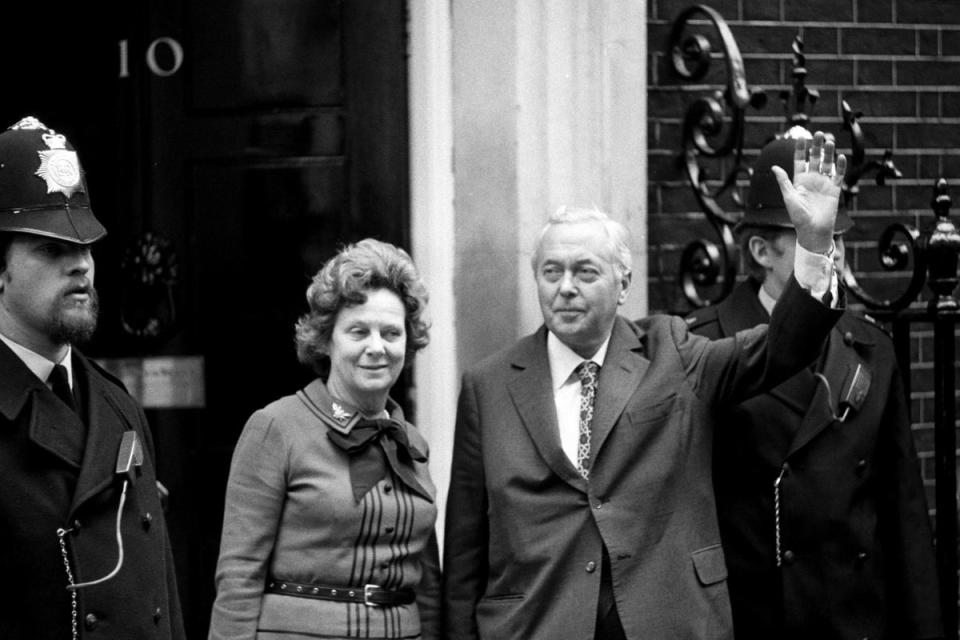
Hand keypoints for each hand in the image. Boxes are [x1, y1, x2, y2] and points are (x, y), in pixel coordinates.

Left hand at [771, 131, 846, 253]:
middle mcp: (811, 179)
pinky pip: (838, 175)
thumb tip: (774, 167)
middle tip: (819, 134)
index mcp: (799, 180)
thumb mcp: (789, 197)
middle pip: (814, 159)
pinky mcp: (834, 189)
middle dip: (816, 146)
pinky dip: (840, 166)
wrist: (812, 230)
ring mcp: (823, 183)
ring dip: (828, 153)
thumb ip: (783, 181)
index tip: (801, 136)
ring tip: (829, 142)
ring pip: (826, 164)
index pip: (800, 160)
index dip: (800, 149)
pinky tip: (840, 157)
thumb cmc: (798, 216)